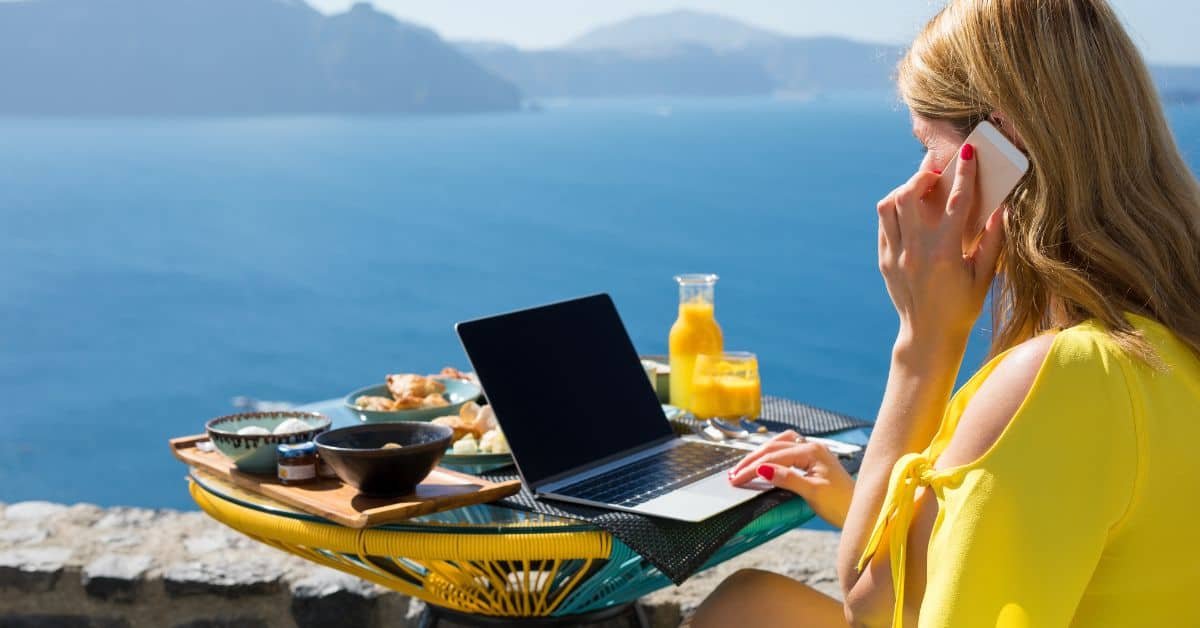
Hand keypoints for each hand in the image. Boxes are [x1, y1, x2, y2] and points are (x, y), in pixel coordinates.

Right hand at [728, 430, 854, 527]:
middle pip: (774, 447)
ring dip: (761, 453)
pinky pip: (787, 450)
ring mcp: (813, 452)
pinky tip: (766, 462)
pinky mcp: (813, 460)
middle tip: (733, 474)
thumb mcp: (813, 493)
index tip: (735, 479)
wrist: (862, 512)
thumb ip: (787, 478)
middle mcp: (812, 447)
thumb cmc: (841, 505)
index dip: (752, 468)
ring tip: (745, 466)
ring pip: (780, 444)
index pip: (774, 457)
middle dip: (752, 460)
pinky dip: (773, 454)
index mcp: (812, 451)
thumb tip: (763, 469)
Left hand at [877, 144, 1005, 353]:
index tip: (968, 151)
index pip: (955, 201)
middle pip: (910, 194)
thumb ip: (993, 241)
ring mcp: (895, 254)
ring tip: (921, 189)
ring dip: (904, 190)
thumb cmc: (963, 306)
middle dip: (924, 174)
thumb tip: (1002, 207)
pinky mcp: (884, 259)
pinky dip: (895, 209)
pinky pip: (884, 223)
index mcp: (945, 252)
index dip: (964, 172)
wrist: (928, 335)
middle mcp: (916, 250)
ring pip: (889, 205)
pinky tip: (910, 210)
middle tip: (937, 171)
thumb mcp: (984, 276)